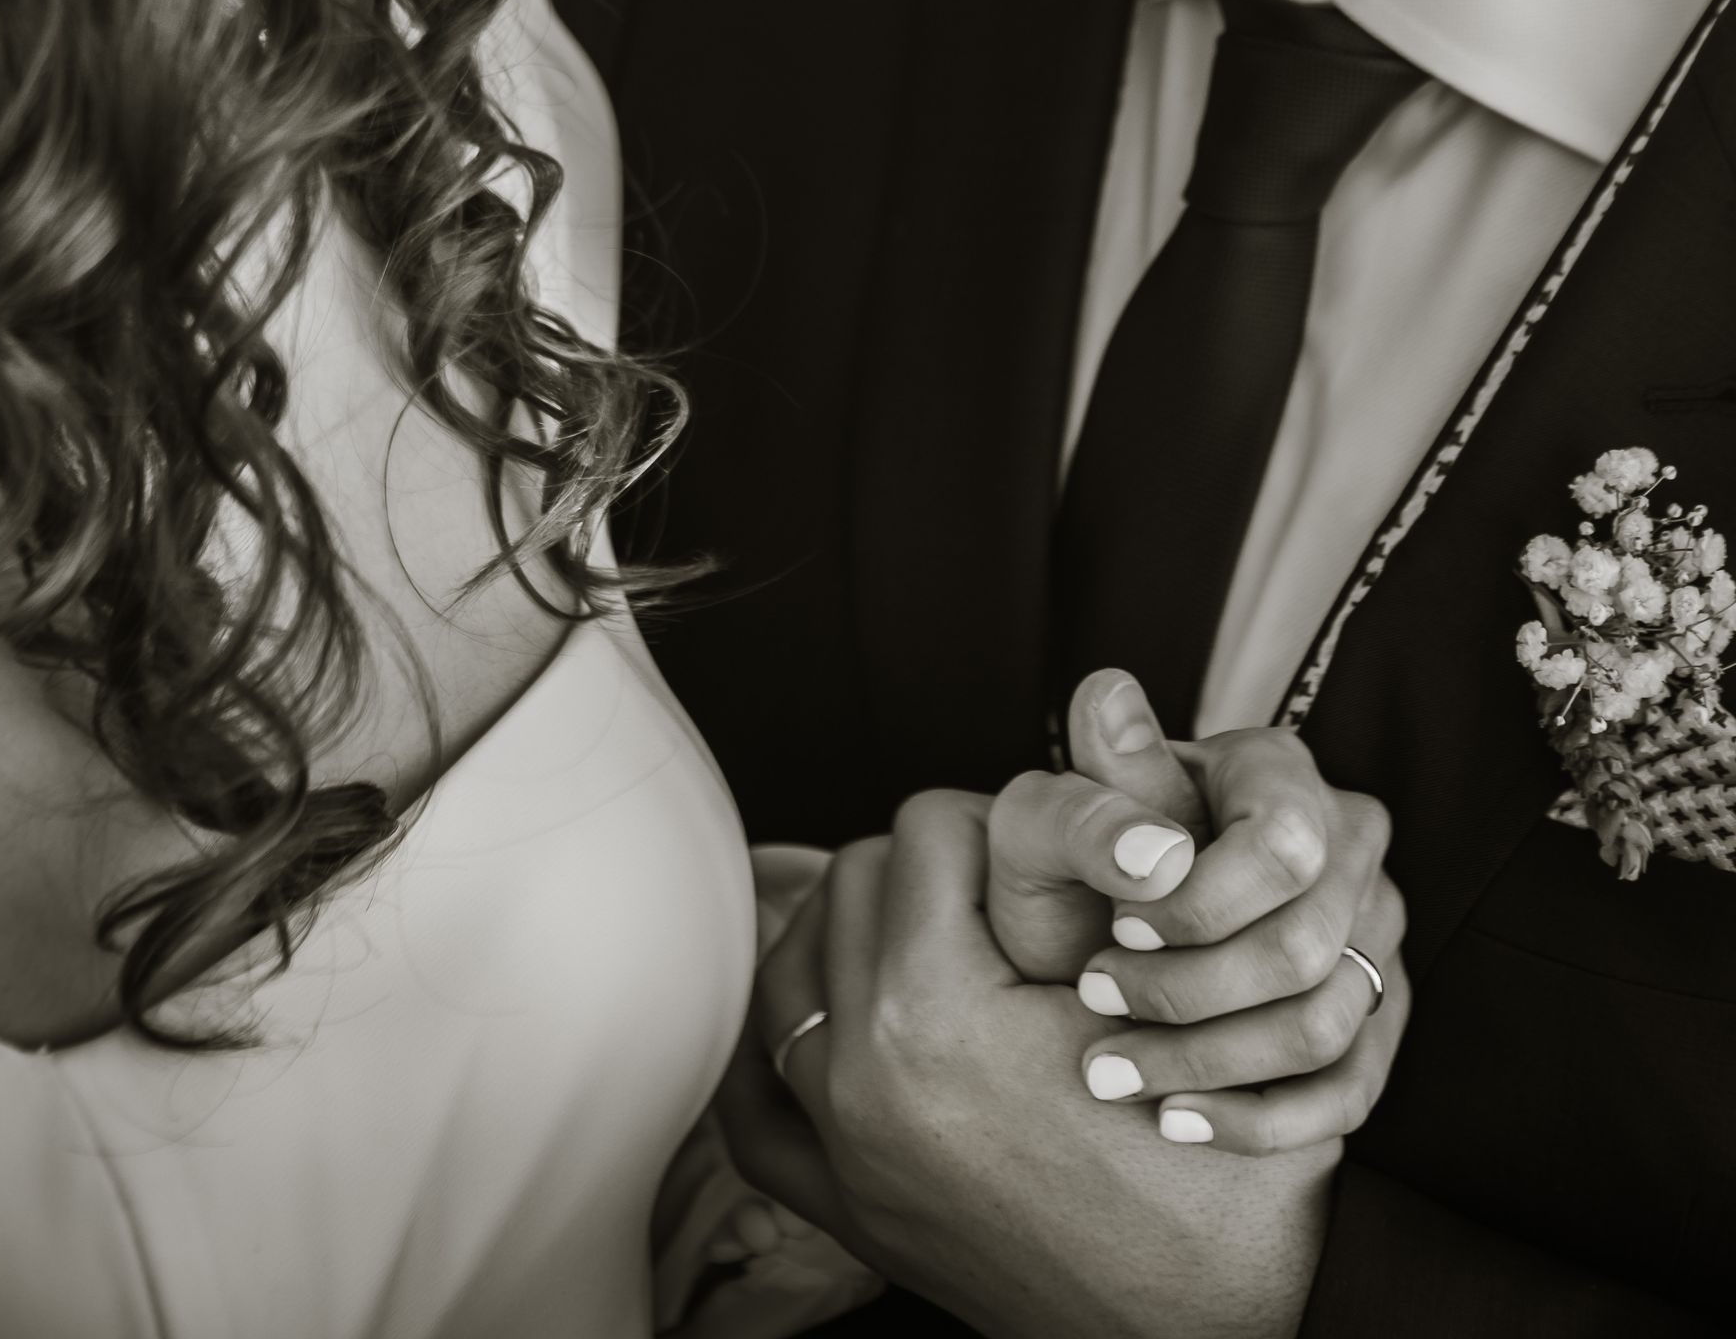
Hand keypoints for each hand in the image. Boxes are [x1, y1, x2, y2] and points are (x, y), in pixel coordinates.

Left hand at [723, 791, 1336, 1338]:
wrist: (1220, 1326)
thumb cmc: (1216, 1159)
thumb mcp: (1174, 972)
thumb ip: (1116, 829)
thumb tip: (1096, 698)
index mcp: (932, 1011)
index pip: (928, 826)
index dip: (1000, 821)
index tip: (1049, 857)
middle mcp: (858, 1079)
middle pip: (853, 880)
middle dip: (930, 871)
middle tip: (1008, 901)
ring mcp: (839, 1151)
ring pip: (794, 964)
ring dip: (858, 936)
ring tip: (946, 946)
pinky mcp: (843, 1210)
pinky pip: (752, 1094)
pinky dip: (778, 1043)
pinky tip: (827, 1017)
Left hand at [986, 669, 1408, 1152]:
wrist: (1097, 938)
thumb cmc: (1079, 872)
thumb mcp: (1056, 819)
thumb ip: (1086, 776)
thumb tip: (1106, 703)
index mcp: (1277, 772)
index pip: (1281, 847)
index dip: (1198, 905)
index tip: (1115, 928)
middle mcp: (1347, 844)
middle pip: (1303, 948)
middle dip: (1186, 994)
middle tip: (1096, 1004)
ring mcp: (1372, 934)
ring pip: (1325, 1026)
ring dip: (1208, 1062)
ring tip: (1112, 1069)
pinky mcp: (1374, 1018)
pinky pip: (1346, 1091)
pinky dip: (1257, 1119)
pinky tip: (1176, 1118)